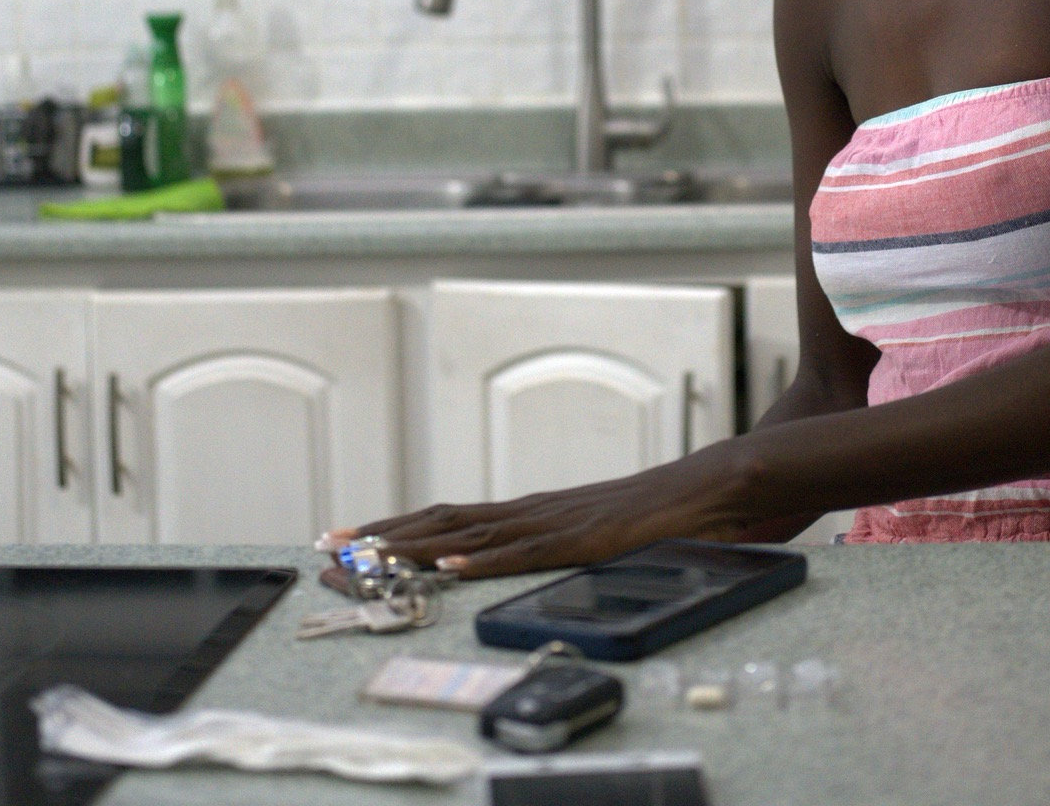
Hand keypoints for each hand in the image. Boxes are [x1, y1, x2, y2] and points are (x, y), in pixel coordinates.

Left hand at [323, 442, 761, 579]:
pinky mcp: (587, 536)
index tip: (352, 535)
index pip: (453, 516)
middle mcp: (538, 509)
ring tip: (366, 552)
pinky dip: (485, 557)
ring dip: (415, 542)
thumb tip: (535, 561)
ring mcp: (560, 520)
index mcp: (537, 511)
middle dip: (383, 530)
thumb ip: (569, 545)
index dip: (399, 525)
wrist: (721, 484)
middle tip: (328, 541)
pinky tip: (450, 564)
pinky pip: (527, 549)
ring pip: (473, 529)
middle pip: (444, 516)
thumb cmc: (668, 514)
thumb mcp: (603, 536)